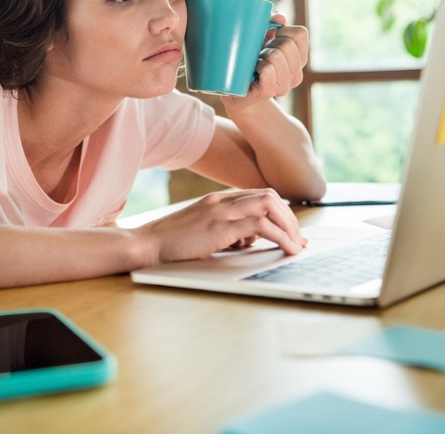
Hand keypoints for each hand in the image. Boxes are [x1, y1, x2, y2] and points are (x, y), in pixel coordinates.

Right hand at [137, 188, 306, 263]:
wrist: (146, 244)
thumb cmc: (171, 243)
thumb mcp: (203, 232)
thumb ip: (226, 231)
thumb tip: (248, 240)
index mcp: (218, 200)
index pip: (259, 195)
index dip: (280, 212)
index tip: (291, 230)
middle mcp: (222, 200)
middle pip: (269, 196)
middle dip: (289, 218)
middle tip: (298, 239)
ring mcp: (221, 211)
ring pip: (268, 206)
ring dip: (288, 226)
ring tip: (296, 245)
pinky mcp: (220, 227)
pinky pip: (260, 226)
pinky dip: (280, 237)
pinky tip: (286, 249)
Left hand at [223, 13, 308, 109]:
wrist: (235, 93)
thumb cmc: (249, 63)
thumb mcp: (261, 40)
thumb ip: (271, 24)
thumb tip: (281, 18)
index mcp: (299, 60)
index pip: (300, 34)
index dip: (283, 30)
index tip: (271, 37)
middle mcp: (296, 75)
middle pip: (287, 44)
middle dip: (270, 43)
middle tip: (259, 54)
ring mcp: (283, 86)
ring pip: (276, 56)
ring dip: (261, 55)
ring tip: (254, 64)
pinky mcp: (268, 92)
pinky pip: (268, 70)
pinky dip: (258, 66)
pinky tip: (253, 72)